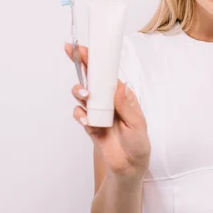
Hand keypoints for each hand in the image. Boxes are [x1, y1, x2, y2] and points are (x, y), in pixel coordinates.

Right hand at [65, 43, 150, 180]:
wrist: (130, 165)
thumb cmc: (138, 141)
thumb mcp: (137, 124)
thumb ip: (126, 107)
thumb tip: (118, 87)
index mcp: (121, 94)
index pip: (107, 74)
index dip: (95, 60)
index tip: (83, 47)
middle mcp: (107, 99)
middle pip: (90, 78)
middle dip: (80, 65)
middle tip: (75, 56)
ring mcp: (96, 111)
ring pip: (81, 94)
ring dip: (80, 91)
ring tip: (85, 95)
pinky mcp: (88, 124)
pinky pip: (80, 114)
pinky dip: (80, 114)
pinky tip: (86, 119)